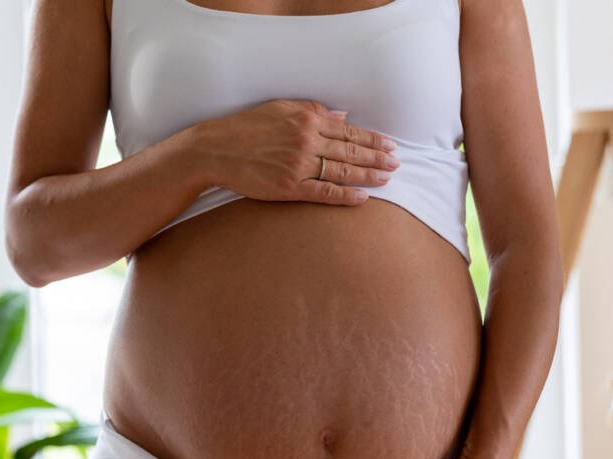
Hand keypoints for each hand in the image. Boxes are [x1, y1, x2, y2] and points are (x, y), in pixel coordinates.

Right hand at [194, 98, 398, 205]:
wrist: (216, 149)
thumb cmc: (246, 127)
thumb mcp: (281, 108)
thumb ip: (314, 111)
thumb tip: (343, 117)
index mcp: (307, 119)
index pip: (349, 130)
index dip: (373, 139)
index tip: (390, 145)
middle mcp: (306, 141)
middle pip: (351, 150)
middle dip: (377, 158)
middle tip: (397, 164)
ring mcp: (299, 165)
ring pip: (343, 171)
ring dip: (368, 175)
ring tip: (387, 179)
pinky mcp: (289, 187)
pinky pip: (324, 192)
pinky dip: (345, 195)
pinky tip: (362, 197)